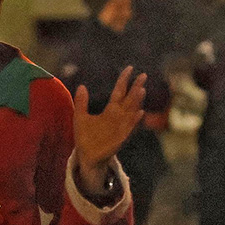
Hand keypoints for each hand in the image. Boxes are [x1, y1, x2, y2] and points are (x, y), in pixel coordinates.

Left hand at [72, 67, 146, 191]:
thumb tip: (82, 86)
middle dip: (136, 87)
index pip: (119, 92)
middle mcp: (118, 117)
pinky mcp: (120, 137)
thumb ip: (82, 102)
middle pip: (129, 99)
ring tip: (142, 89)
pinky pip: (129, 127)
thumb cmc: (85, 137)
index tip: (130, 68)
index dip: (124, 80)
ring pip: (131, 111)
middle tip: (143, 75)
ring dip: (136, 101)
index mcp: (110, 110)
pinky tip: (140, 112)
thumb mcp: (80, 117)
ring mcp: (120, 127)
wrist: (86, 156)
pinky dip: (134, 120)